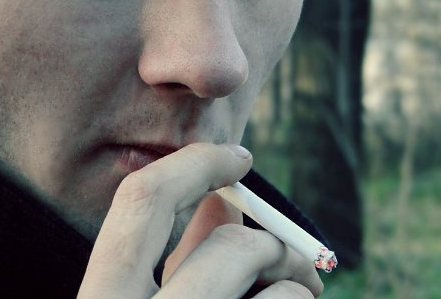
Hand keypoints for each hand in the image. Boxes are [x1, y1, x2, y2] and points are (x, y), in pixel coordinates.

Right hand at [77, 143, 323, 297]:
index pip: (142, 200)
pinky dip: (296, 298)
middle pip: (230, 250)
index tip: (238, 157)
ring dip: (291, 277)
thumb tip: (217, 203)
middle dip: (268, 242)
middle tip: (289, 255)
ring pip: (273, 282)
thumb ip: (177, 257)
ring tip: (298, 293)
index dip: (195, 163)